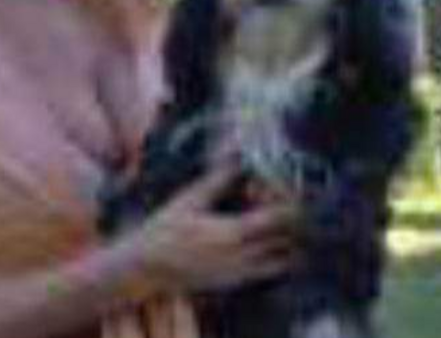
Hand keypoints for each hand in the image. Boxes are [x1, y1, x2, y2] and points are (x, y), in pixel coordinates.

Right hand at [120, 162, 300, 292]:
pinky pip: (270, 271)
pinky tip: (265, 242)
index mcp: (233, 232)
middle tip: (284, 203)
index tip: (287, 190)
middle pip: (289, 238)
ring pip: (285, 258)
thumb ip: (218, 179)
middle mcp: (243, 256)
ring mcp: (242, 273)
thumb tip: (238, 158)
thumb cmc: (164, 231)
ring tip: (279, 223)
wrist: (146, 268)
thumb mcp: (190, 199)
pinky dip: (278, 257)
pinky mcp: (237, 282)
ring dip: (290, 239)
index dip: (290, 201)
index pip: (280, 217)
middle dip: (294, 219)